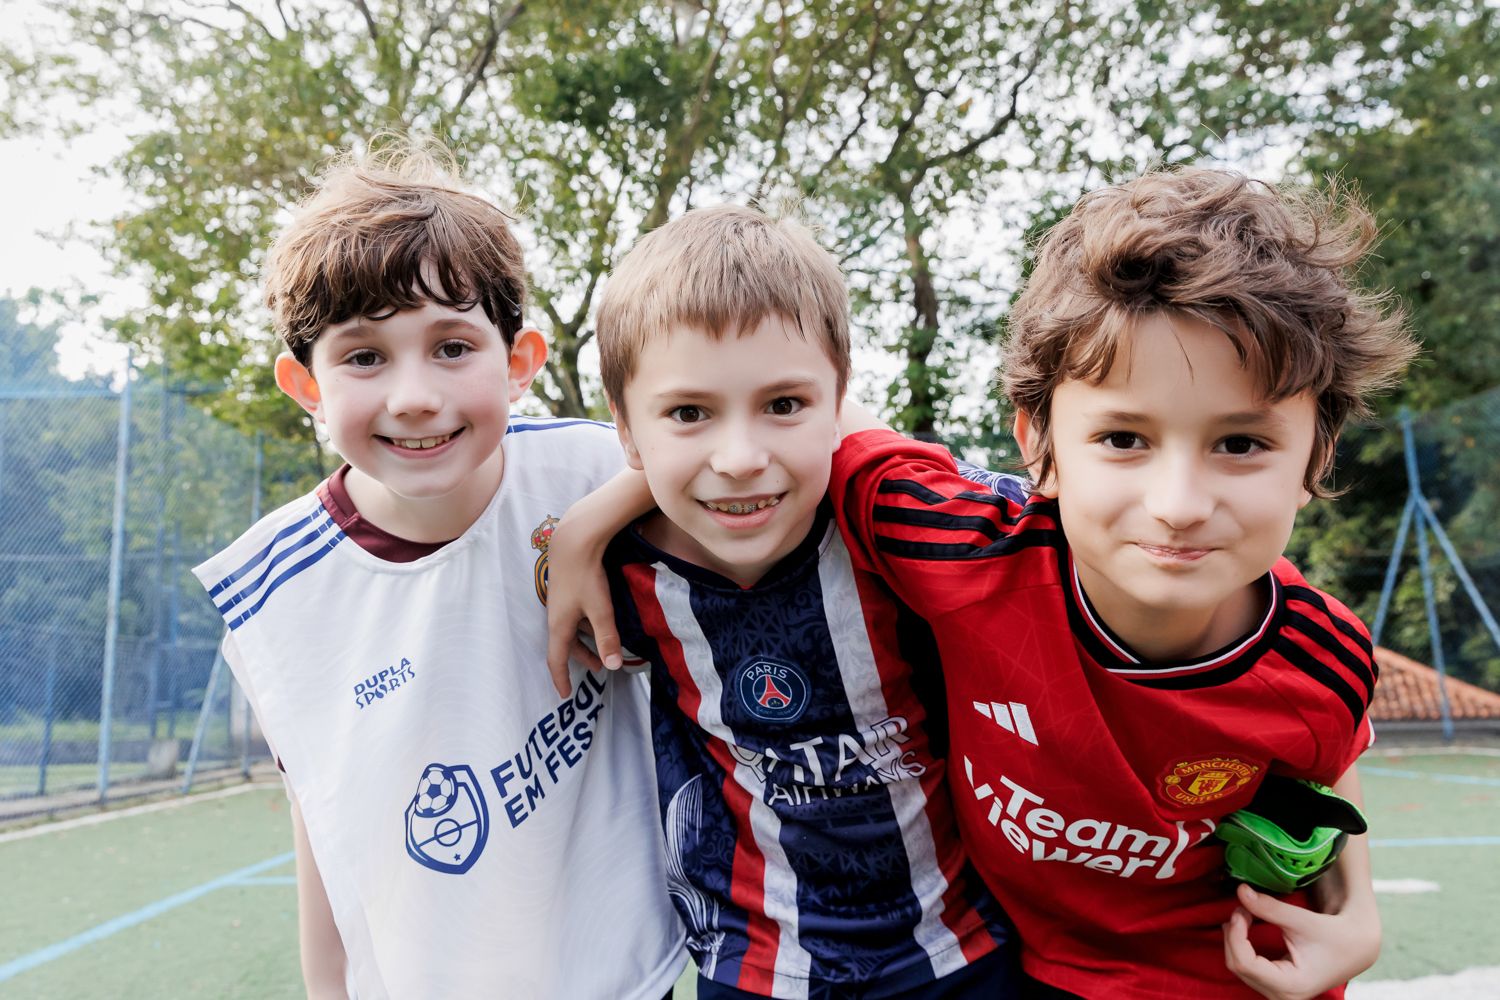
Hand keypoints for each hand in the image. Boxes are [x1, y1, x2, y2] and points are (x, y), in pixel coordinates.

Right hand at [545, 512, 622, 697]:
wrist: (574, 541)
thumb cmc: (586, 575)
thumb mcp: (600, 609)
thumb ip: (607, 637)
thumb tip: (612, 667)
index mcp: (559, 625)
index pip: (556, 660)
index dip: (560, 679)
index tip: (565, 694)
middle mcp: (556, 616)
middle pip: (565, 645)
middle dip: (580, 658)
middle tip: (597, 668)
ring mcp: (560, 602)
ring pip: (571, 629)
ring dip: (585, 641)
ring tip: (602, 646)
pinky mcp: (567, 589)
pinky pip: (573, 615)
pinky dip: (585, 625)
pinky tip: (599, 618)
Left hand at [1223, 881, 1380, 999]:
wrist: (1356, 948)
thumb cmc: (1335, 936)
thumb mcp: (1302, 920)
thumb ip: (1269, 908)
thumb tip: (1241, 891)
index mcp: (1290, 985)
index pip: (1244, 963)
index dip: (1235, 934)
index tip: (1239, 910)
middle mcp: (1282, 996)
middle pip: (1238, 966)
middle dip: (1234, 935)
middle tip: (1241, 908)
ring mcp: (1278, 993)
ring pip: (1240, 968)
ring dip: (1236, 939)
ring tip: (1244, 914)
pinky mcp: (1277, 986)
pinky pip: (1248, 968)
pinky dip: (1242, 946)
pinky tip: (1244, 927)